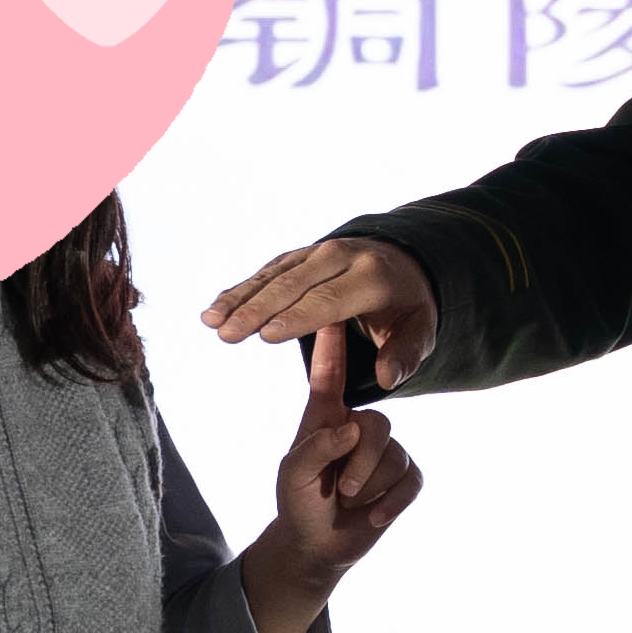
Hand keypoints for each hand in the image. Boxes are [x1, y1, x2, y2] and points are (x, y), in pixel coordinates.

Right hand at [202, 235, 437, 389]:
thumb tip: (387, 379)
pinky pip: (266, 273)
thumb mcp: (421, 330)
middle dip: (257, 309)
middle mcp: (340, 257)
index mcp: (372, 276)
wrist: (403, 263)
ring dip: (239, 299)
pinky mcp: (297, 256)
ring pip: (273, 276)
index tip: (267, 336)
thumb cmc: (408, 307)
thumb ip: (406, 354)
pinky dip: (239, 290)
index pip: (330, 300)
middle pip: (293, 285)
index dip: (297, 317)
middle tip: (227, 334)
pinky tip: (214, 310)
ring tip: (210, 322)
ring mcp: (315, 253)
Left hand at [236, 329, 425, 632]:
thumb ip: (316, 447)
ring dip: (369, 487)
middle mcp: (358, 427)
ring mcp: (384, 452)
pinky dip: (390, 503)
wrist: (317, 546)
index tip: (332, 314)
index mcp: (326, 418)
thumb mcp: (291, 475)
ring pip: (393, 456)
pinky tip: (374, 516)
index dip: (332, 346)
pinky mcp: (402, 478)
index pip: (331, 375)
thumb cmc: (298, 501)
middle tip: (339, 490)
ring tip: (348, 502)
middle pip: (377, 424)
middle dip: (360, 463)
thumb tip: (353, 427)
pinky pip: (410, 481)